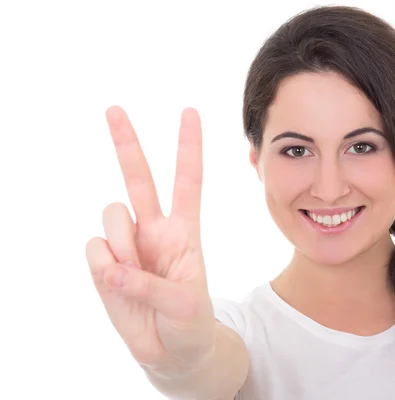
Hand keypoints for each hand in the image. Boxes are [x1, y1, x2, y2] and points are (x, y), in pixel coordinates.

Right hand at [86, 106, 214, 373]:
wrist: (173, 351)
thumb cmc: (189, 322)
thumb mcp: (183, 304)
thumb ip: (147, 283)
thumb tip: (109, 265)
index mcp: (184, 230)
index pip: (187, 180)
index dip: (188, 147)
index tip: (190, 111)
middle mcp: (154, 228)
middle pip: (139, 178)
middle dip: (127, 143)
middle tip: (114, 109)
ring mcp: (127, 244)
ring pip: (112, 214)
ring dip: (122, 242)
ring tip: (135, 273)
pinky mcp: (103, 263)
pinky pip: (94, 249)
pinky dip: (104, 266)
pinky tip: (117, 281)